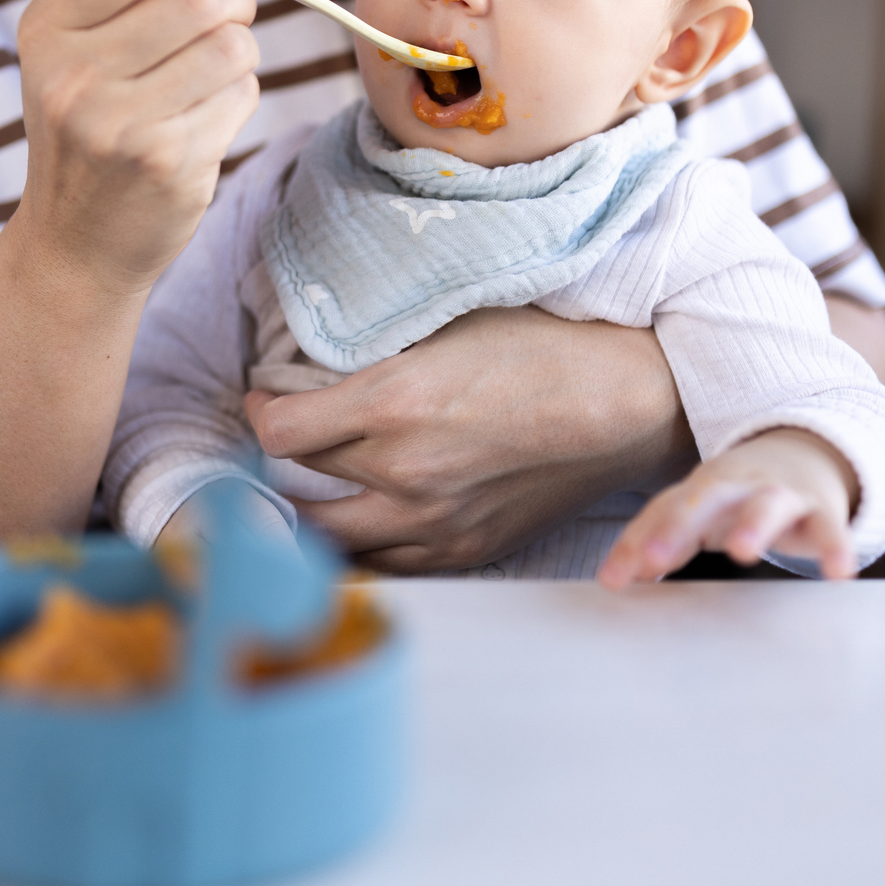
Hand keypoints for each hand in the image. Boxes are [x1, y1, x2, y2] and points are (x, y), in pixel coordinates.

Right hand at [12, 0, 260, 293]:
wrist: (76, 241)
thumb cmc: (90, 119)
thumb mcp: (82, 35)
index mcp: (46, 28)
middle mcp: (71, 76)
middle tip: (224, 12)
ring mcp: (118, 126)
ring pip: (232, 44)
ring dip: (238, 50)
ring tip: (206, 71)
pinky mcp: (167, 164)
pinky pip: (242, 96)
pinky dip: (238, 96)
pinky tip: (203, 116)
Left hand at [243, 306, 694, 572]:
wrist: (626, 402)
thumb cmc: (542, 346)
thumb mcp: (449, 321)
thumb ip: (377, 346)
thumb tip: (314, 354)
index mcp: (395, 402)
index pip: (278, 430)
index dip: (258, 410)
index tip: (263, 396)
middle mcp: (403, 469)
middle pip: (299, 476)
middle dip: (279, 453)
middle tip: (283, 432)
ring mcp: (433, 520)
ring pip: (329, 534)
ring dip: (304, 510)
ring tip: (302, 486)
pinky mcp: (462, 549)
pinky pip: (381, 564)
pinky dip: (356, 544)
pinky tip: (353, 521)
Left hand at [597, 427, 858, 585]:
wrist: (804, 454)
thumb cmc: (735, 495)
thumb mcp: (693, 513)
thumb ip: (653, 540)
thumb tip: (614, 578)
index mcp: (700, 487)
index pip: (663, 512)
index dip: (637, 543)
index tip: (614, 580)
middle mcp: (738, 485)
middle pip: (705, 499)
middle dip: (679, 527)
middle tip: (655, 559)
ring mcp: (781, 494)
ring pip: (767, 505)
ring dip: (752, 526)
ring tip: (742, 552)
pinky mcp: (822, 511)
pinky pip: (830, 529)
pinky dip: (835, 548)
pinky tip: (839, 573)